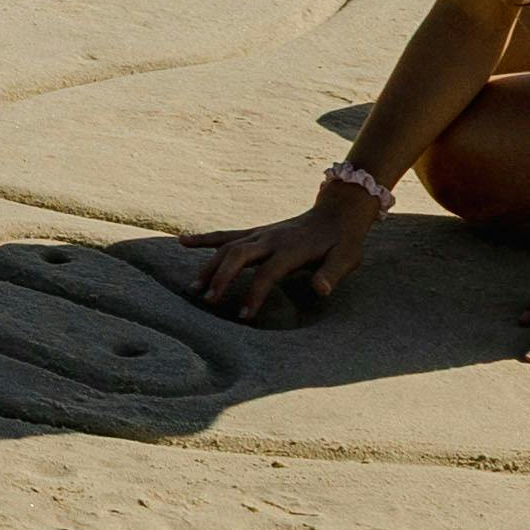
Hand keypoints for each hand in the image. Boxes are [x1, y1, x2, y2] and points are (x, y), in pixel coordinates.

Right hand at [193, 188, 375, 321]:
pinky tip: (182, 241)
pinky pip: (225, 235)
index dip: (254, 294)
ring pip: (227, 246)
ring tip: (193, 288)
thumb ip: (332, 273)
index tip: (243, 316)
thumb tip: (321, 289)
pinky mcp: (255, 232)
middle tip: (207, 300)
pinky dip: (204, 239)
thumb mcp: (347, 258)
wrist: (337, 213)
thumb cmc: (342, 242)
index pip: (267, 273)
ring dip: (209, 266)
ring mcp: (260, 233)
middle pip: (238, 255)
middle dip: (221, 276)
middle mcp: (271, 238)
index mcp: (291, 248)